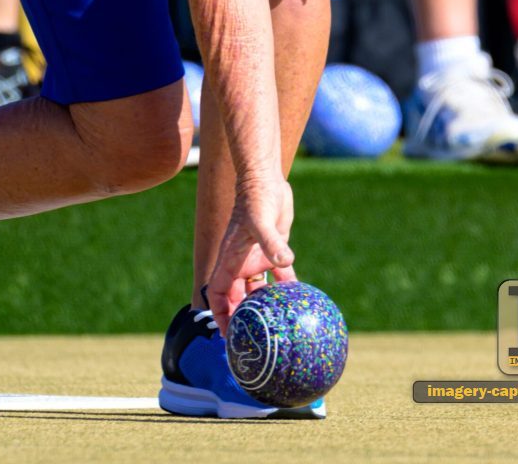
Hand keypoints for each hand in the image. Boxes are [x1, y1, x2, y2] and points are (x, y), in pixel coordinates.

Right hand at [206, 174, 295, 335]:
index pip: (219, 293)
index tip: (228, 333)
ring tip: (276, 326)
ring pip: (259, 290)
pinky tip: (298, 301)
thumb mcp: (260, 221)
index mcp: (230, 260)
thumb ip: (271, 242)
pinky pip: (280, 276)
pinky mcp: (275, 250)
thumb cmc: (256, 198)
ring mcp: (258, 257)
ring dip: (265, 305)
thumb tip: (284, 262)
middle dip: (242, 316)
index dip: (220, 313)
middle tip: (254, 338)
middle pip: (237, 297)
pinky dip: (287, 288)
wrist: (266, 180)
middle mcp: (242, 263)